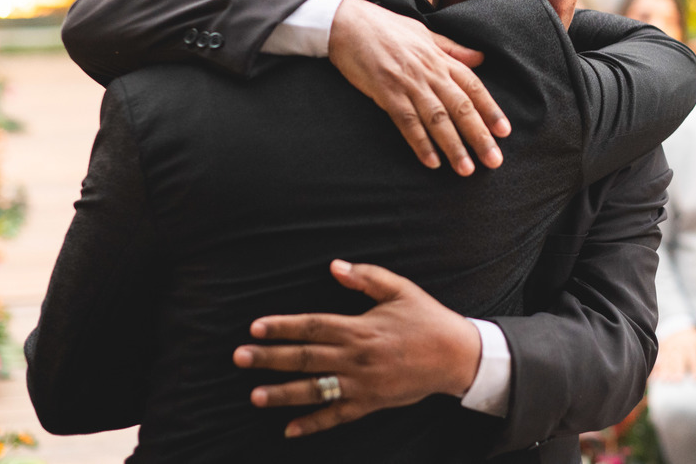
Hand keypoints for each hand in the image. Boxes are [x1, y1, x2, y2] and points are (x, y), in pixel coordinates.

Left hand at [233, 260, 481, 437]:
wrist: (456, 356)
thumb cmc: (426, 318)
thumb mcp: (399, 289)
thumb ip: (365, 277)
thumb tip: (333, 266)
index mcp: (359, 327)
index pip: (312, 326)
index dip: (282, 326)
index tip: (256, 328)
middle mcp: (356, 357)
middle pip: (305, 358)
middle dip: (269, 358)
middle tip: (239, 358)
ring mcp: (362, 384)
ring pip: (315, 390)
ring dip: (283, 393)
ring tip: (254, 395)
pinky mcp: (371, 403)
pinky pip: (337, 415)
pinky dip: (312, 424)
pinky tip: (289, 430)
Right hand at [328, 0, 510, 175]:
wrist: (346, 22)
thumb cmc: (385, 27)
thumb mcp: (425, 32)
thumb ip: (453, 49)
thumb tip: (481, 58)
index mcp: (440, 58)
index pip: (473, 86)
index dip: (490, 110)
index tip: (504, 132)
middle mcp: (429, 72)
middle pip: (460, 107)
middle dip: (479, 136)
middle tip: (493, 161)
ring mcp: (408, 83)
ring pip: (437, 119)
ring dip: (453, 146)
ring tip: (466, 169)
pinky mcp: (386, 92)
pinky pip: (406, 122)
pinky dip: (420, 143)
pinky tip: (431, 161)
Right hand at [651, 327, 695, 381]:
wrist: (678, 325)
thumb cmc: (692, 339)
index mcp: (692, 345)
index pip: (695, 358)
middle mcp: (680, 346)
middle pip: (679, 359)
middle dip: (678, 369)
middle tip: (677, 380)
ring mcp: (669, 347)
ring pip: (667, 359)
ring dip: (665, 370)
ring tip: (664, 380)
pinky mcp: (661, 348)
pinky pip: (658, 358)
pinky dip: (656, 367)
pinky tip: (654, 375)